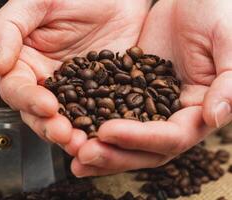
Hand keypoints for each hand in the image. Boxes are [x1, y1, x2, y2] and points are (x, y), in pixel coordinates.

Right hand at [0, 0, 151, 155]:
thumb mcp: (34, 2)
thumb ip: (7, 30)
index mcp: (25, 63)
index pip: (17, 89)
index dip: (28, 100)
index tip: (46, 105)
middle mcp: (46, 82)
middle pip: (40, 113)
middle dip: (50, 127)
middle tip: (64, 135)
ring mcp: (74, 92)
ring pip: (67, 120)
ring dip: (73, 135)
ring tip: (84, 144)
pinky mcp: (99, 94)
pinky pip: (96, 115)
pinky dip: (99, 127)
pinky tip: (105, 135)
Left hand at [72, 0, 231, 176]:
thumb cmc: (219, 12)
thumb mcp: (228, 40)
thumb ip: (228, 80)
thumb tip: (215, 117)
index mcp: (199, 109)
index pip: (171, 136)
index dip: (140, 138)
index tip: (107, 131)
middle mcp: (173, 116)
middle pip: (145, 148)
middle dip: (114, 154)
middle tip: (83, 154)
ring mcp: (150, 107)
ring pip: (125, 138)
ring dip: (100, 149)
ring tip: (72, 153)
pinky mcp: (131, 93)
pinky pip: (110, 114)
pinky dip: (92, 125)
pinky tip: (72, 130)